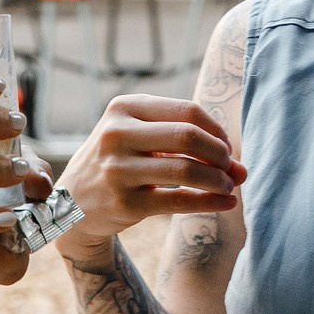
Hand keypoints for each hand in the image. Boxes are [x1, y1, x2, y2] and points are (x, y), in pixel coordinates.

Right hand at [54, 95, 244, 259]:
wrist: (71, 206)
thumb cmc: (119, 163)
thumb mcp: (140, 139)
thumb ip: (187, 145)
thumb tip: (241, 169)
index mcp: (123, 108)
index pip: (187, 111)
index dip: (216, 130)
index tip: (226, 148)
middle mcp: (117, 135)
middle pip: (188, 136)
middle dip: (220, 154)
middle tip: (232, 169)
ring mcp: (118, 170)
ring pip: (186, 170)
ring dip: (218, 180)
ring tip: (229, 187)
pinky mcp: (125, 204)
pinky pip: (179, 201)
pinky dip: (210, 202)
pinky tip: (226, 204)